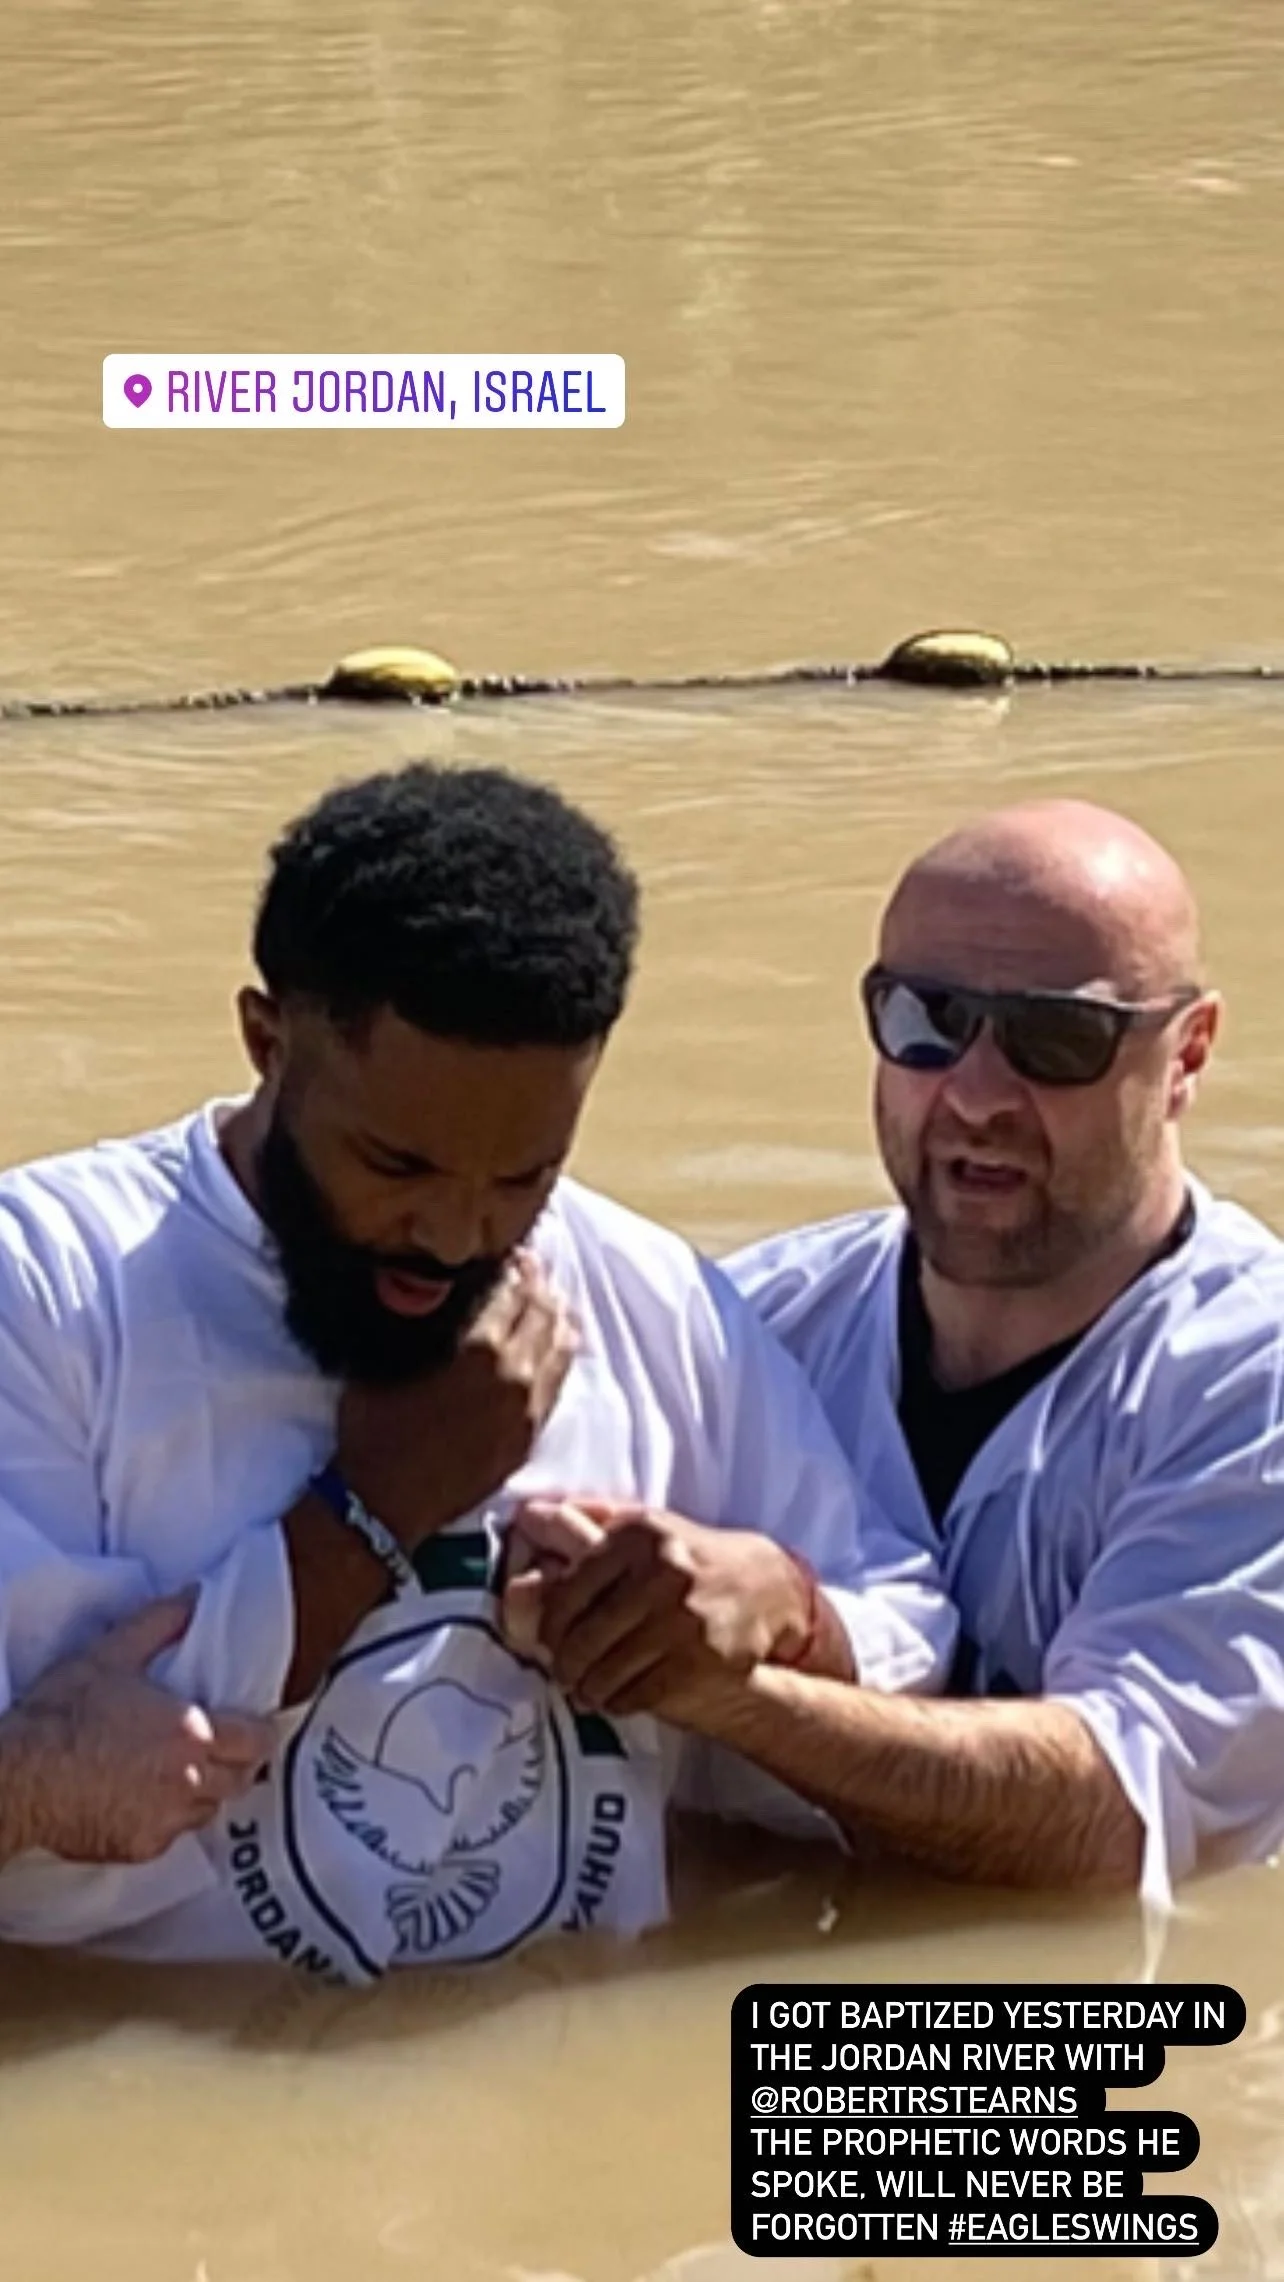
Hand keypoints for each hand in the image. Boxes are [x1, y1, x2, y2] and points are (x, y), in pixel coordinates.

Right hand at [0, 1596, 275, 1866]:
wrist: (19, 1777)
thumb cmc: (62, 1716)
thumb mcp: (110, 1654)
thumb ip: (160, 1622)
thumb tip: (193, 1597)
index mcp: (192, 1733)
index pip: (258, 1741)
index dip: (261, 1733)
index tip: (256, 1729)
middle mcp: (189, 1781)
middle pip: (241, 1779)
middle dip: (239, 1763)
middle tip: (223, 1749)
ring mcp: (166, 1819)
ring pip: (209, 1810)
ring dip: (205, 1792)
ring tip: (182, 1773)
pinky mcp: (140, 1847)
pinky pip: (172, 1835)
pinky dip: (168, 1819)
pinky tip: (145, 1799)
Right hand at [336, 1252, 579, 1549]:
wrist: (384, 1504)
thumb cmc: (375, 1428)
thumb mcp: (389, 1359)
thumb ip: (424, 1320)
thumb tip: (443, 1287)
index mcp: (481, 1348)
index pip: (513, 1288)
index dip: (512, 1266)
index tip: (509, 1255)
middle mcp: (516, 1374)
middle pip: (545, 1311)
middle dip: (537, 1285)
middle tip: (528, 1270)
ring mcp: (529, 1408)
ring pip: (562, 1345)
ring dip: (554, 1317)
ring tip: (544, 1301)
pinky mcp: (530, 1435)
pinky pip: (559, 1382)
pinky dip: (557, 1355)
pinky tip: (548, 1345)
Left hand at [515, 1499, 815, 1725]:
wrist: (765, 1586)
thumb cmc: (692, 1558)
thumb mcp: (650, 1528)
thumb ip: (593, 1522)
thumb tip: (530, 1514)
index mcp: (639, 1536)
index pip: (569, 1591)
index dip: (550, 1625)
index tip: (548, 1640)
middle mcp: (661, 1570)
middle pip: (584, 1636)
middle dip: (566, 1664)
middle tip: (564, 1673)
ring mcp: (683, 1616)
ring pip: (608, 1670)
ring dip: (589, 1687)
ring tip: (586, 1689)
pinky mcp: (702, 1657)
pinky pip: (639, 1692)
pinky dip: (619, 1701)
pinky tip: (616, 1697)